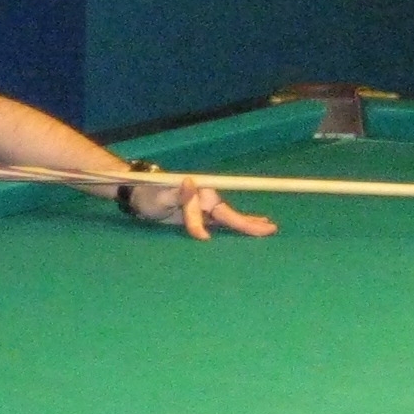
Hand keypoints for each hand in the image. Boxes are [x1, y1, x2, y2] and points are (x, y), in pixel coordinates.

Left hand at [124, 176, 273, 238]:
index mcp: (201, 193)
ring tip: (267, 228)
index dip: (237, 220)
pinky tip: (252, 224)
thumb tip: (190, 183)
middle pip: (232, 214)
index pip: (221, 210)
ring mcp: (206, 207)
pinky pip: (223, 221)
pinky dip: (238, 223)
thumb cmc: (149, 194)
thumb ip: (177, 193)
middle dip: (250, 223)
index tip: (249, 228)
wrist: (141, 195)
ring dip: (249, 223)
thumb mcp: (160, 195)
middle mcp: (208, 198)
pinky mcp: (202, 214)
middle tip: (271, 230)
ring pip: (231, 217)